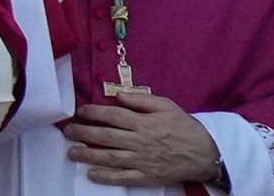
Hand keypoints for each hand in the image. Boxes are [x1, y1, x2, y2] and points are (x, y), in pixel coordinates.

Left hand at [63, 92, 218, 185]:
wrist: (205, 154)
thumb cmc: (185, 127)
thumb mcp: (167, 105)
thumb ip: (142, 100)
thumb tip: (120, 96)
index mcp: (145, 122)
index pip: (113, 116)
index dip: (94, 113)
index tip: (80, 112)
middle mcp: (140, 141)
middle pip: (106, 136)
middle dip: (84, 133)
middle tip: (68, 131)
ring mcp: (142, 161)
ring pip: (110, 157)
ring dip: (88, 154)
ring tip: (72, 152)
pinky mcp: (146, 176)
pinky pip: (122, 177)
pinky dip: (106, 177)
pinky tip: (91, 173)